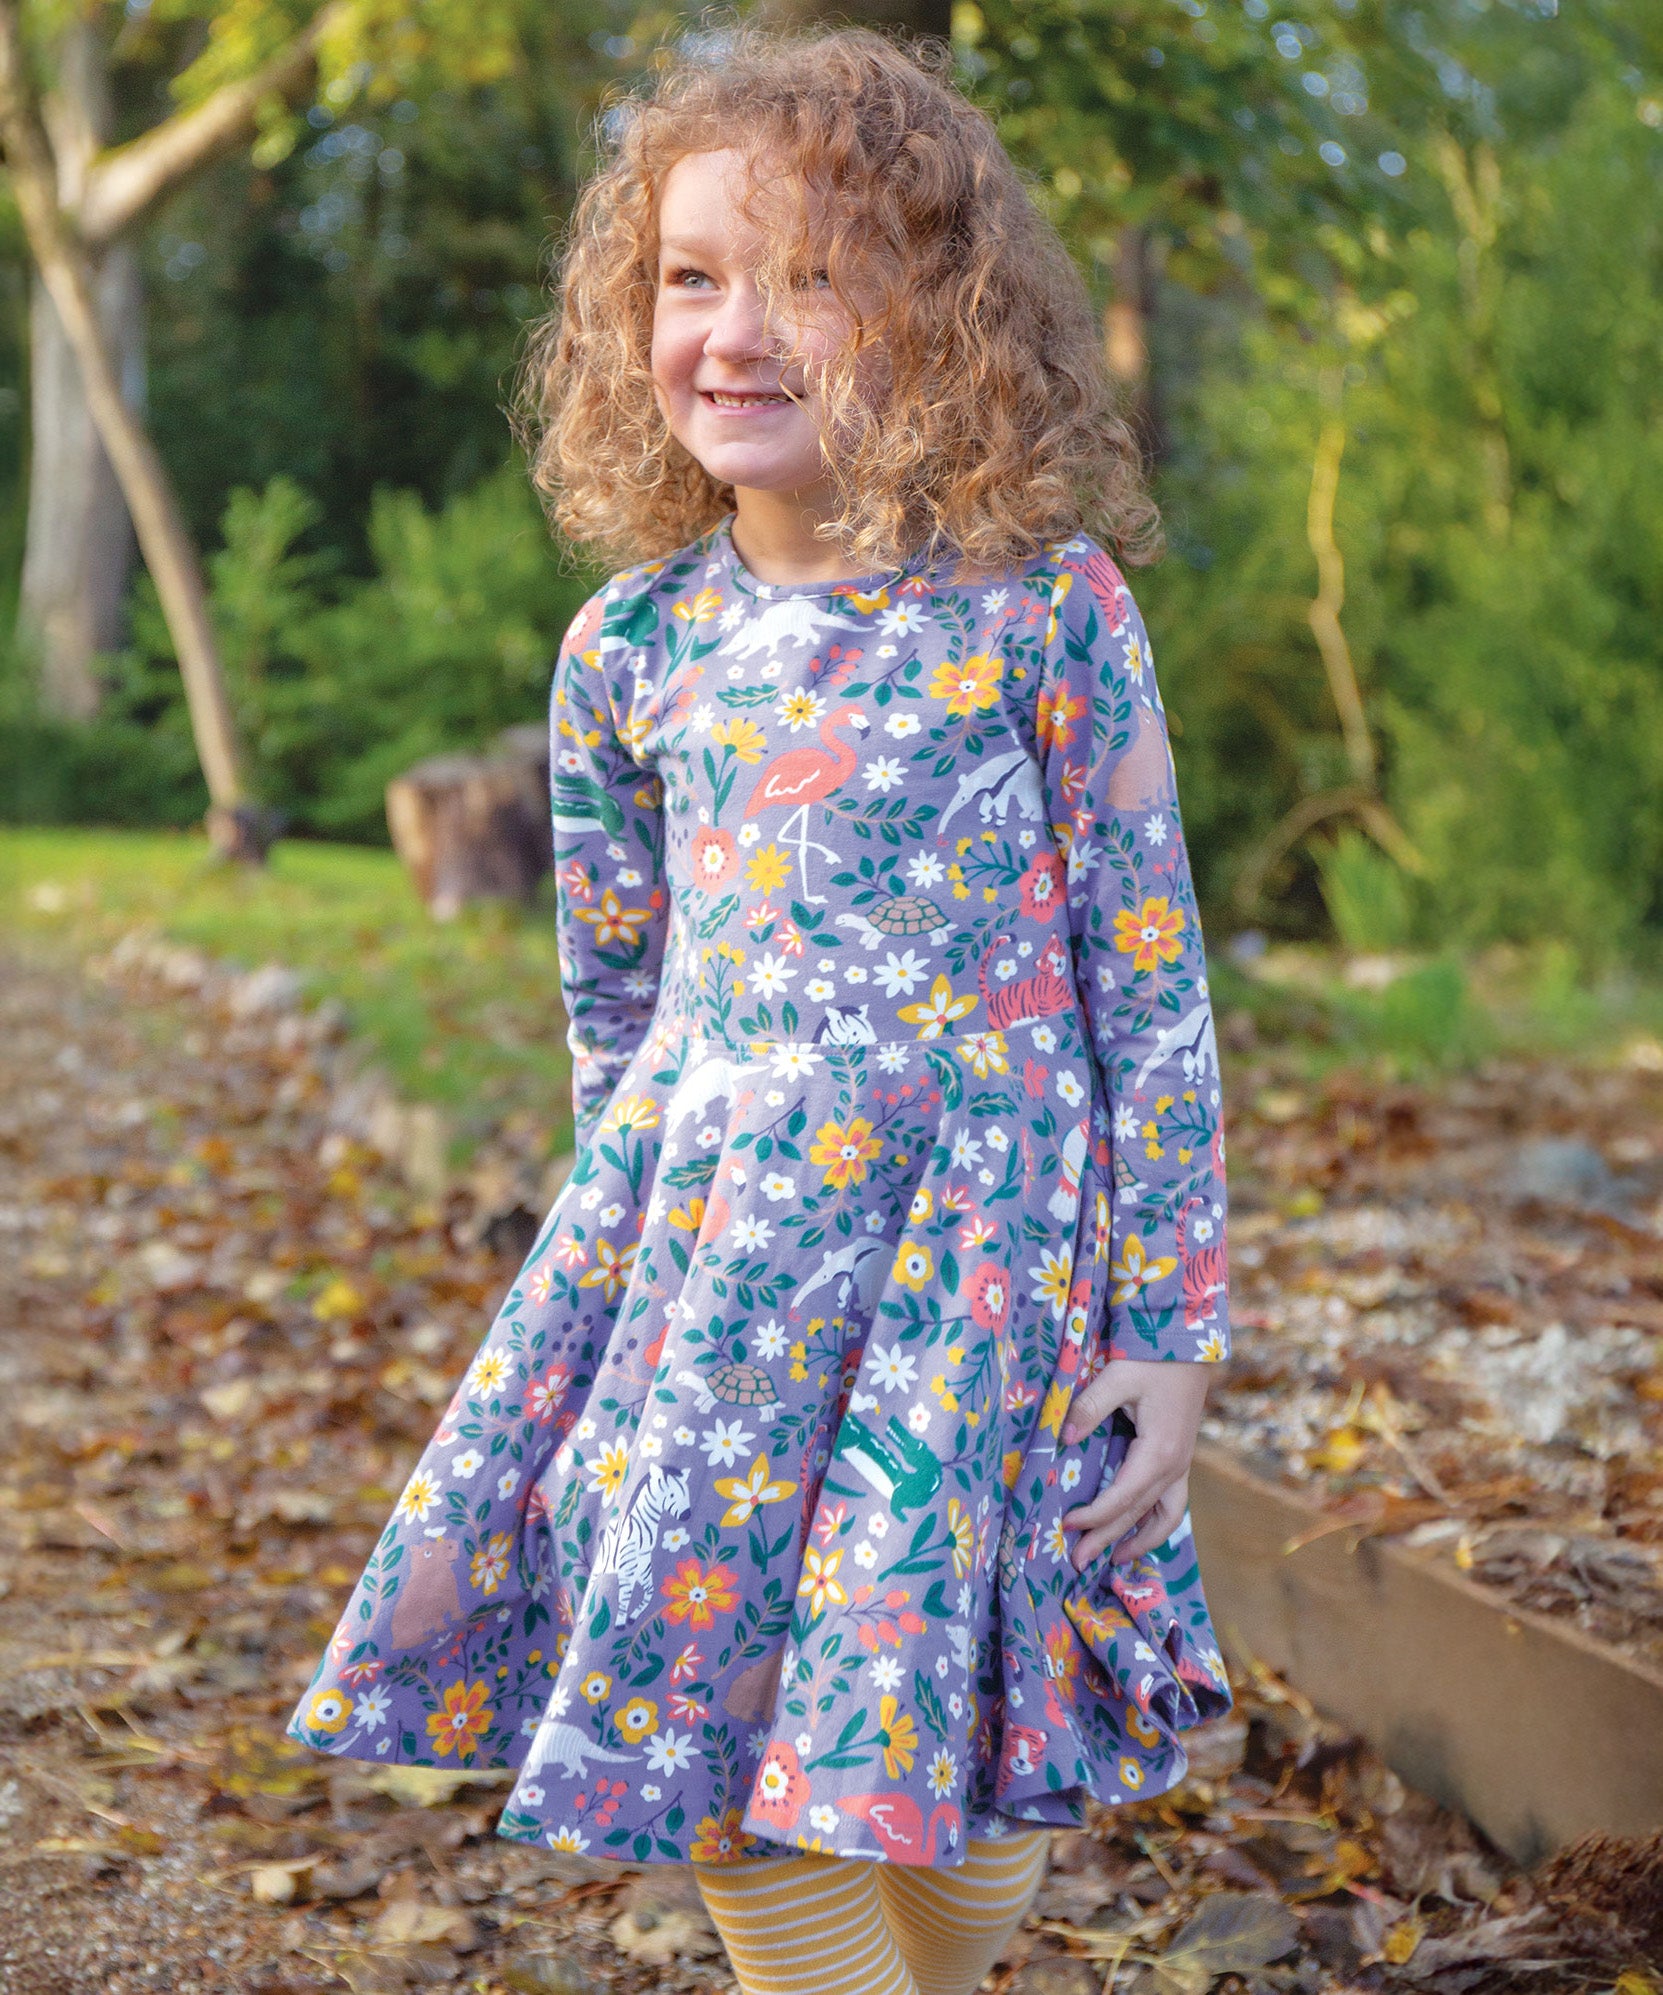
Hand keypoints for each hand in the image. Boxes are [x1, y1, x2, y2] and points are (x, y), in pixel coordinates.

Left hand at [1060, 1358, 1211, 1569]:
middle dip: (1108, 1539)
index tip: (1067, 1525)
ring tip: (1115, 1559)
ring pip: (1163, 1516)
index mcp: (1158, 1452)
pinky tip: (1139, 1530)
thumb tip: (1064, 1438)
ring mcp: (1181, 1465)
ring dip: (1139, 1540)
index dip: (1094, 1515)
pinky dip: (1155, 1523)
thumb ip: (1089, 1407)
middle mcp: (1174, 1466)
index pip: (1121, 1498)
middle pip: (1138, 1514)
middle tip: (1079, 1562)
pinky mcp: (1180, 1458)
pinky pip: (1172, 1503)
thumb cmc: (1152, 1359)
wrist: (1189, 1344)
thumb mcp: (1118, 1377)